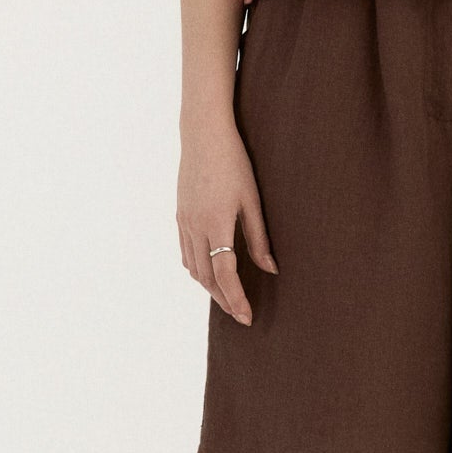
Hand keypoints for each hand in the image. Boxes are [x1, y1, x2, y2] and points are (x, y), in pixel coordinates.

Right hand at [177, 111, 277, 323]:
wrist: (203, 135)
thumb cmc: (234, 163)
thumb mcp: (252, 200)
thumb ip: (259, 237)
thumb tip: (271, 269)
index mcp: (215, 223)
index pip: (225, 273)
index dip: (236, 298)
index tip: (247, 317)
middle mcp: (195, 226)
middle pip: (207, 277)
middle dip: (224, 300)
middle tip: (241, 315)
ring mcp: (184, 222)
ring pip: (194, 268)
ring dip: (210, 288)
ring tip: (228, 299)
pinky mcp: (180, 216)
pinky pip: (186, 254)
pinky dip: (198, 270)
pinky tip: (210, 274)